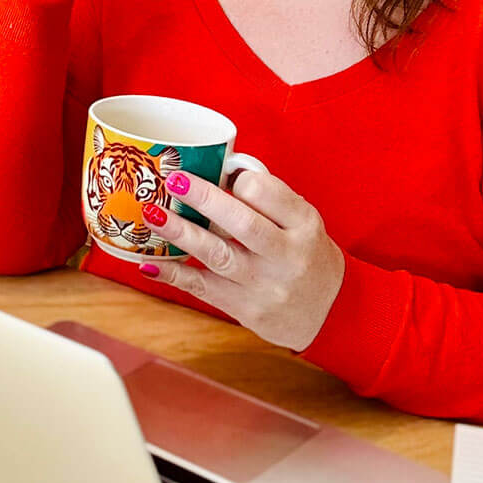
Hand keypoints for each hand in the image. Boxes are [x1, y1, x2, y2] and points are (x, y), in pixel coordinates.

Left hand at [138, 168, 344, 353]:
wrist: (330, 313)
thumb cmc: (308, 256)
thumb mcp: (304, 222)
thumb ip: (270, 198)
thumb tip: (223, 169)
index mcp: (304, 224)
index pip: (267, 193)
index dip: (239, 180)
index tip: (219, 172)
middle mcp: (287, 254)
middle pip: (241, 222)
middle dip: (203, 198)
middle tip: (174, 180)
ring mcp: (265, 285)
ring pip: (217, 255)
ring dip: (181, 233)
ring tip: (153, 213)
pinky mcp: (246, 309)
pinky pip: (204, 289)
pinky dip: (175, 275)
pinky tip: (151, 263)